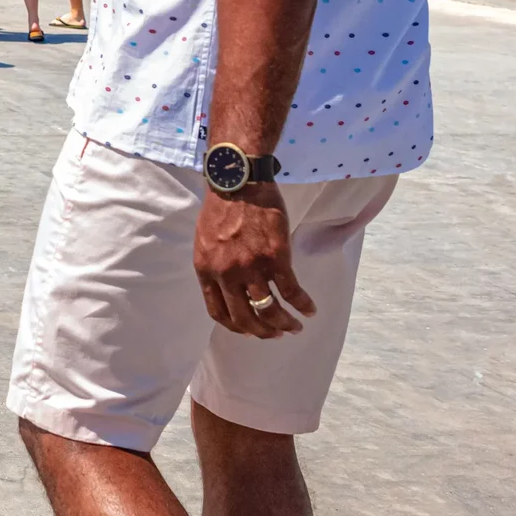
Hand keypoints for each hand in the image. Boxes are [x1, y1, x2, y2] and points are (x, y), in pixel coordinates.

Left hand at [193, 185, 315, 338]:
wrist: (237, 181)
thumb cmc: (221, 207)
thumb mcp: (205, 241)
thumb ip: (214, 265)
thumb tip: (228, 287)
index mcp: (206, 271)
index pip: (219, 313)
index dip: (236, 327)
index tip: (250, 331)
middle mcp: (227, 274)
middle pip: (246, 318)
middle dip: (263, 332)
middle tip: (276, 334)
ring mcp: (251, 268)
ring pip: (270, 310)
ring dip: (285, 323)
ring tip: (296, 326)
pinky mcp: (276, 258)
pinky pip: (292, 291)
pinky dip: (303, 304)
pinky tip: (310, 308)